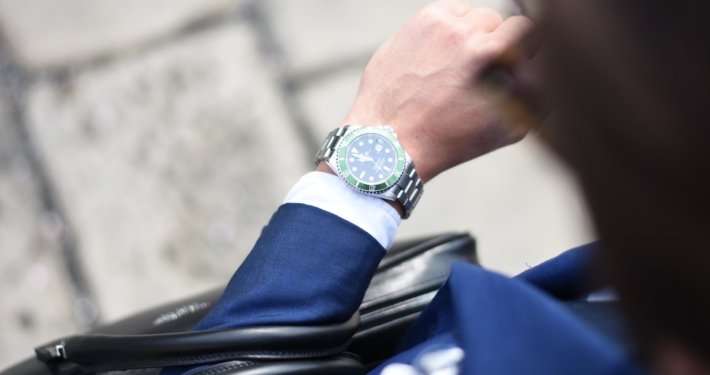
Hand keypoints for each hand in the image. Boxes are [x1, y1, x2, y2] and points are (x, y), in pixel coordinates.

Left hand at [337, 0, 533, 182]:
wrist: (393, 141)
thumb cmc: (451, 141)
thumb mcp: (509, 130)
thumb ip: (537, 94)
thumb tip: (543, 65)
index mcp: (489, 54)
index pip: (526, 29)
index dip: (522, 48)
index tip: (512, 64)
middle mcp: (462, 34)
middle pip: (496, 21)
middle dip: (493, 43)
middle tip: (479, 71)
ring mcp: (436, 26)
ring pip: (470, 15)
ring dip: (470, 34)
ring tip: (458, 66)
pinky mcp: (416, 24)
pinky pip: (446, 12)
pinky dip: (448, 28)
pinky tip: (441, 55)